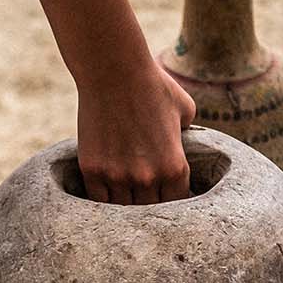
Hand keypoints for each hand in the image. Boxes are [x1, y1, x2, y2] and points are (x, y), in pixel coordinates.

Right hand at [75, 59, 197, 203]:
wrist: (113, 70)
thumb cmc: (153, 85)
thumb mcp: (185, 110)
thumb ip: (189, 135)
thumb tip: (188, 143)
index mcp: (175, 166)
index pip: (178, 204)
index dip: (173, 202)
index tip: (168, 200)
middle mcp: (148, 177)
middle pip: (150, 212)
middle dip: (150, 207)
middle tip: (146, 204)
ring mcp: (118, 176)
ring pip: (123, 211)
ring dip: (125, 207)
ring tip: (126, 203)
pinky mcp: (92, 170)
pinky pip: (98, 201)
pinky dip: (103, 201)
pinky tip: (106, 195)